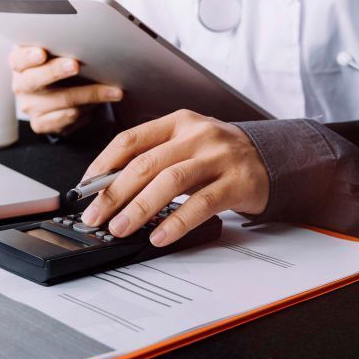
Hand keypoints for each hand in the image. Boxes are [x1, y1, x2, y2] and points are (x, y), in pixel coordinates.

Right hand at [9, 46, 122, 134]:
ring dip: (90, 95)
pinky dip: (88, 110)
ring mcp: (29, 106)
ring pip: (61, 101)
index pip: (18, 59)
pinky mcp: (41, 124)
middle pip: (35, 80)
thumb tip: (89, 42)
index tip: (42, 53)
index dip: (28, 57)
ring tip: (113, 90)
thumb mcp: (57, 53)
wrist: (58, 94)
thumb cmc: (59, 66)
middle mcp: (21, 85)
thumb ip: (62, 47)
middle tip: (75, 65)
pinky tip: (100, 104)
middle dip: (56, 71)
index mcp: (20, 63)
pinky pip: (67, 118)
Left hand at [79, 109, 268, 246]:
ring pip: (170, 181)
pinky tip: (159, 236)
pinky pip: (200, 204)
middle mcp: (198, 134)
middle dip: (114, 192)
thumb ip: (155, 158)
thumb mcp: (188, 145)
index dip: (103, 164)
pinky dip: (176, 222)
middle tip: (95, 216)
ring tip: (120, 229)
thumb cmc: (220, 156)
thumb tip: (109, 188)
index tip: (85, 188)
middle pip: (146, 163)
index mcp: (178, 122)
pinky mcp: (237, 182)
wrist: (273, 159)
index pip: (131, 139)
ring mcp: (218, 157)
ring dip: (139, 208)